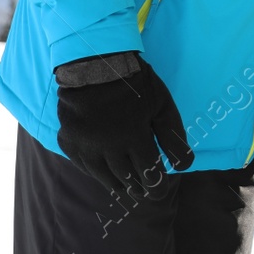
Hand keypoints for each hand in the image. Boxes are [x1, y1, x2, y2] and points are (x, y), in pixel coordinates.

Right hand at [56, 56, 193, 198]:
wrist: (93, 63)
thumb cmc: (135, 82)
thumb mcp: (161, 104)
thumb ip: (173, 135)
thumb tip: (185, 165)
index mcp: (134, 137)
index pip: (149, 174)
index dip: (157, 185)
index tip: (160, 188)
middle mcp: (107, 147)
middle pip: (127, 179)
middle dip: (139, 186)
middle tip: (144, 190)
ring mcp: (85, 146)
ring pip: (104, 178)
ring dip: (118, 184)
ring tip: (128, 187)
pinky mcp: (68, 142)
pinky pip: (83, 167)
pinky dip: (96, 172)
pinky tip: (105, 172)